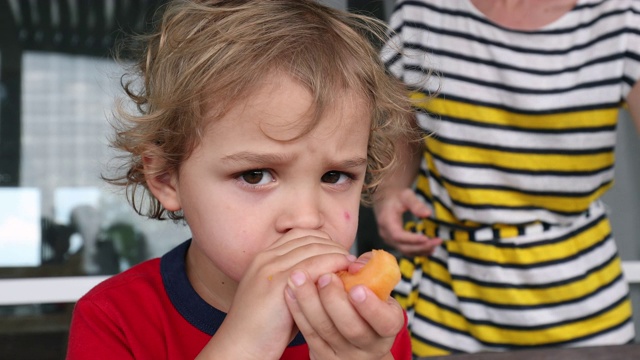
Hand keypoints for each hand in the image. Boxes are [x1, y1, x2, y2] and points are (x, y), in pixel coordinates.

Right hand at [200, 230, 353, 359]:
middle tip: (354, 260)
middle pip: (310, 238)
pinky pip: (315, 264)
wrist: (240, 347)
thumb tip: (328, 277)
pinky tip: (346, 275)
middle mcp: (266, 257)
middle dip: (335, 246)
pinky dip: (335, 265)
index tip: (341, 255)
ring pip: (315, 248)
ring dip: (339, 254)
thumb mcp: (280, 296)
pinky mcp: (279, 282)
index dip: (324, 242)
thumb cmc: (264, 329)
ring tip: (355, 267)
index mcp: (264, 258)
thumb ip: (299, 282)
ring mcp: (271, 268)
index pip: (301, 235)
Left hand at [284, 266, 403, 359]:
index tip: (356, 288)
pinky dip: (298, 310)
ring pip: (324, 330)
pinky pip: (308, 333)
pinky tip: (289, 290)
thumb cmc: (368, 306)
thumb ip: (370, 272)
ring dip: (309, 301)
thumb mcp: (378, 292)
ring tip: (298, 276)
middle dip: (335, 300)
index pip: (385, 322)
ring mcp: (344, 352)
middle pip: (351, 328)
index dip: (371, 307)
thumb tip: (356, 261)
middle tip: (325, 276)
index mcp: (388, 326)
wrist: (357, 343)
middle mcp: (369, 345)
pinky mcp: (322, 354)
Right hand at [374, 187, 441, 256]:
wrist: (387, 199)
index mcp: (386, 221)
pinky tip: (430, 248)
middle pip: (403, 246)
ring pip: (405, 251)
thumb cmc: (397, 196)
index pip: (398, 235)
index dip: (412, 239)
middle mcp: (386, 234)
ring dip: (421, 250)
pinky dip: (418, 251)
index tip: (427, 238)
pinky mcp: (394, 242)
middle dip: (421, 246)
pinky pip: (406, 250)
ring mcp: (389, 240)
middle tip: (438, 241)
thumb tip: (428, 214)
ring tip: (436, 245)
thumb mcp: (406, 196)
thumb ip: (416, 204)